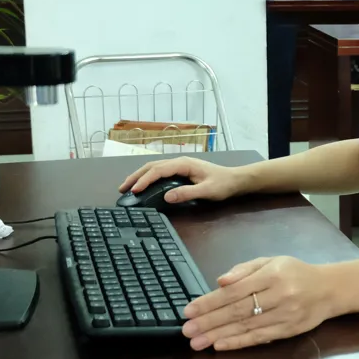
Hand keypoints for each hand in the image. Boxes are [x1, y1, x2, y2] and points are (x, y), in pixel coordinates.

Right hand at [119, 155, 248, 205]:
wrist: (235, 180)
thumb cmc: (223, 184)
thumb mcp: (206, 191)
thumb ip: (187, 193)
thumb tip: (166, 197)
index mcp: (184, 164)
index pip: (158, 170)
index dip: (144, 180)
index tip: (134, 190)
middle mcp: (179, 161)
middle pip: (152, 166)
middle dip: (136, 176)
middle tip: (122, 189)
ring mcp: (180, 165)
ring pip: (154, 168)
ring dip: (140, 176)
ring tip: (128, 187)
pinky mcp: (181, 171)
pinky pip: (160, 172)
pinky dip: (148, 177)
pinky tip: (143, 185)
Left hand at [182, 256, 334, 350]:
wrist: (329, 289)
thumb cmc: (295, 273)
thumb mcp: (271, 261)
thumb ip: (244, 270)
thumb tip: (220, 281)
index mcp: (272, 274)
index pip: (235, 290)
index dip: (210, 301)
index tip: (190, 310)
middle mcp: (279, 295)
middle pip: (238, 310)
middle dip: (209, 321)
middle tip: (187, 329)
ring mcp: (284, 315)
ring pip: (246, 326)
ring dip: (219, 335)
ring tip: (197, 341)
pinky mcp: (288, 330)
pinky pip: (259, 338)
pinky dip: (238, 342)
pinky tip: (220, 345)